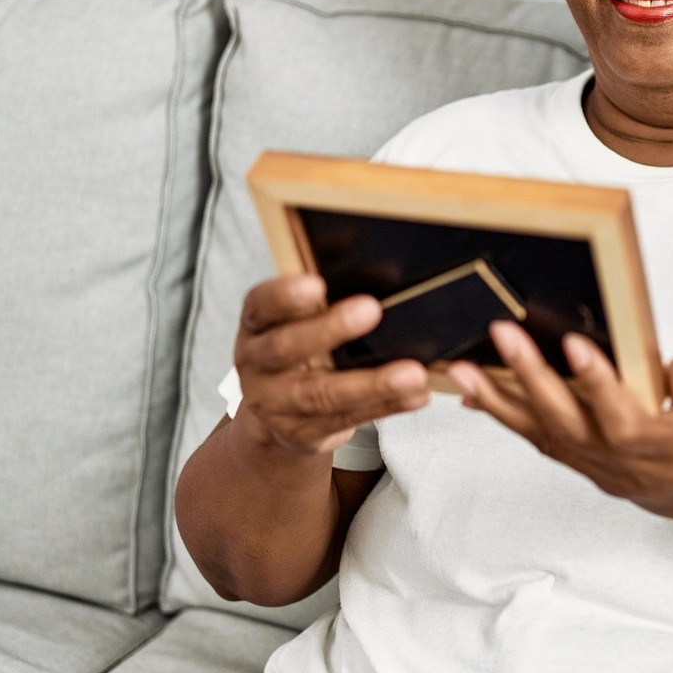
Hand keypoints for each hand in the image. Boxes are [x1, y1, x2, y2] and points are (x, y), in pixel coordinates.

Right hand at [232, 274, 429, 459]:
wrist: (278, 416)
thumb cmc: (298, 350)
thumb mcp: (298, 318)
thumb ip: (321, 289)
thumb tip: (350, 238)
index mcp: (256, 325)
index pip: (260, 306)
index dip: (285, 295)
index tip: (317, 284)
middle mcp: (257, 364)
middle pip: (286, 349)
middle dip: (329, 330)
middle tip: (371, 310)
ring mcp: (277, 403)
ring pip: (322, 394)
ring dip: (373, 383)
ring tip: (413, 373)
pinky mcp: (304, 433)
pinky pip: (348, 420)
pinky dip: (387, 406)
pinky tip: (416, 395)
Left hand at [449, 322, 672, 525]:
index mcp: (668, 449)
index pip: (625, 422)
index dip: (599, 386)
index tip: (574, 344)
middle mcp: (626, 466)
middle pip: (570, 427)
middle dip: (531, 379)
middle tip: (502, 336)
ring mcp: (602, 471)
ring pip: (545, 437)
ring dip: (500, 403)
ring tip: (462, 370)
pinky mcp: (588, 468)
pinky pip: (542, 443)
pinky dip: (507, 418)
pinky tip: (476, 395)